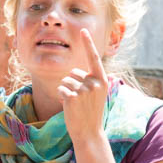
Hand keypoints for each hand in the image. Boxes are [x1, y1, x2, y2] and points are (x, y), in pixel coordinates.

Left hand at [58, 26, 110, 145]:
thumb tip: (75, 72)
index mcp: (102, 80)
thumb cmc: (91, 113)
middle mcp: (95, 82)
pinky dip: (61, 96)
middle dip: (71, 84)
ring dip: (65, 90)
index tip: (83, 30)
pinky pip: (60, 88)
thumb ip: (90, 81)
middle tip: (80, 100)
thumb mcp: (96, 95)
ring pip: (65, 80)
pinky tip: (69, 106)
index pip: (94, 58)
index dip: (88, 43)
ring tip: (75, 103)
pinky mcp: (73, 96)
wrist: (89, 132)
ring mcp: (84, 90)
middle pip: (73, 72)